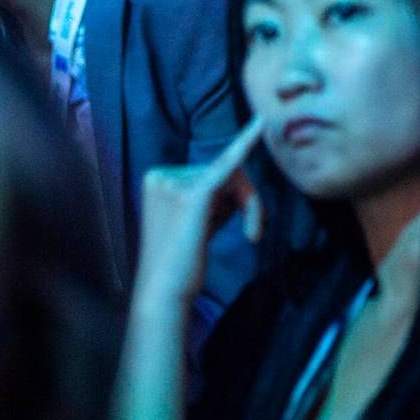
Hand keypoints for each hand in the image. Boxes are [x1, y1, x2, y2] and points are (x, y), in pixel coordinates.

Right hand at [134, 118, 264, 308]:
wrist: (163, 294)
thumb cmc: (182, 265)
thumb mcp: (198, 223)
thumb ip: (215, 200)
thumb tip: (241, 184)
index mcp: (158, 179)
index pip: (207, 174)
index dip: (233, 195)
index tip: (248, 194)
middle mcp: (161, 174)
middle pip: (221, 172)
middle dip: (245, 199)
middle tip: (254, 233)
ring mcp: (174, 182)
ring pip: (231, 177)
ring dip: (250, 204)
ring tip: (250, 235)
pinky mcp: (193, 194)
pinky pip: (227, 165)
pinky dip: (246, 142)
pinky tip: (261, 125)